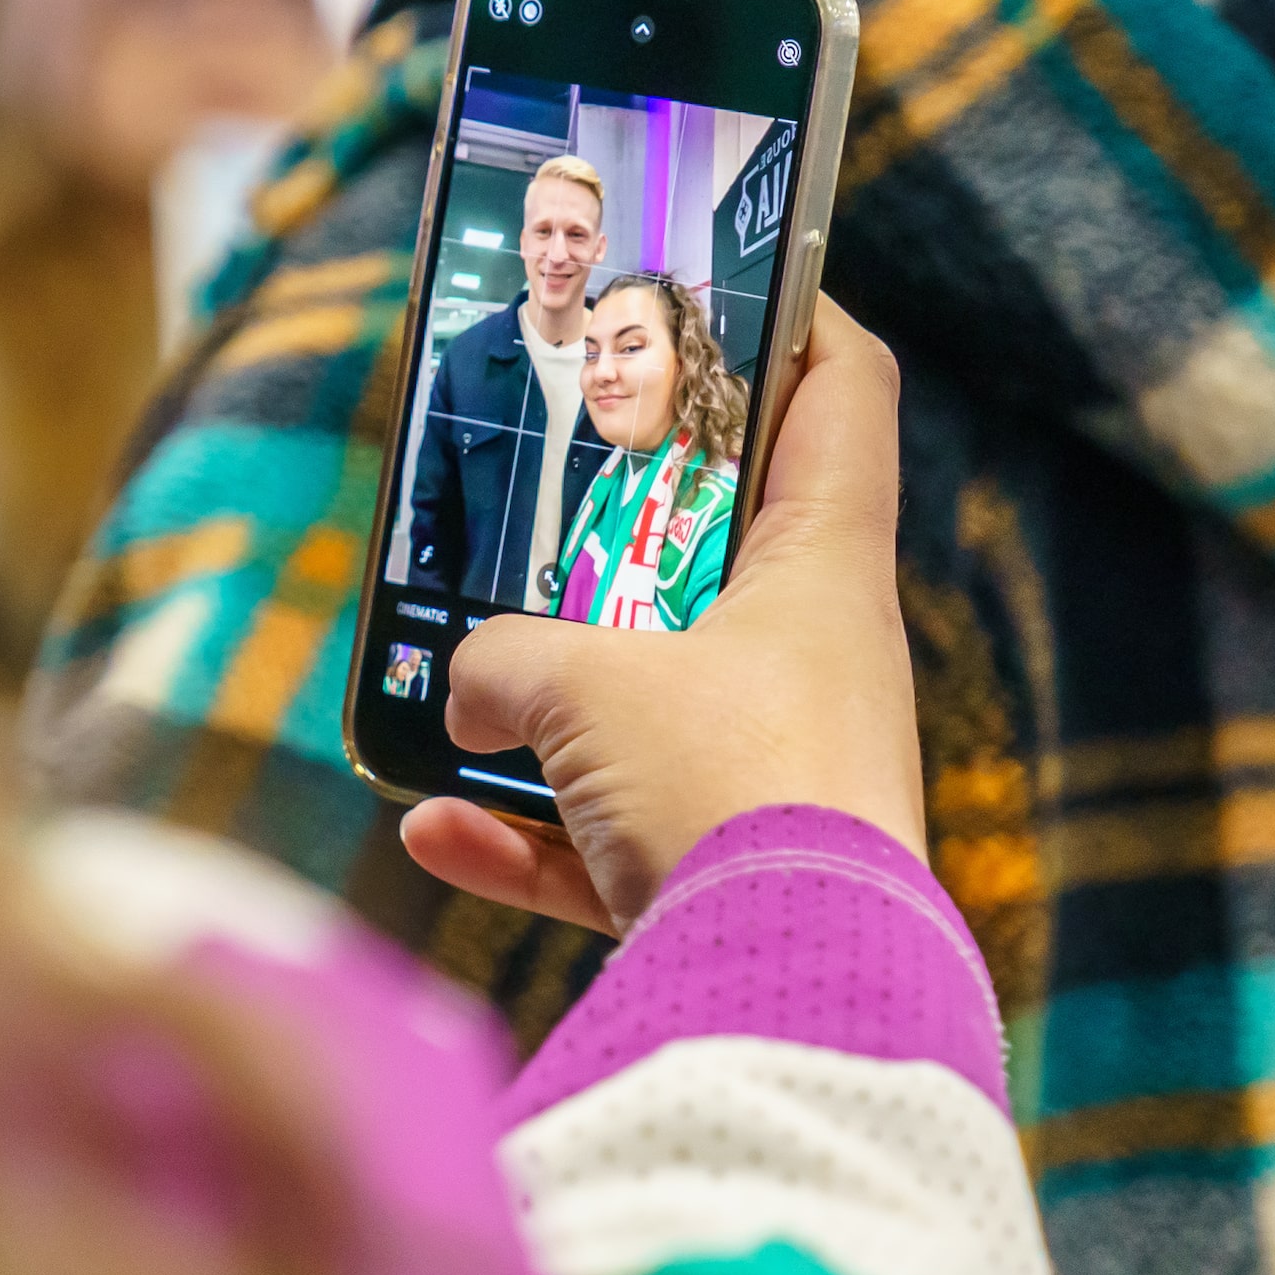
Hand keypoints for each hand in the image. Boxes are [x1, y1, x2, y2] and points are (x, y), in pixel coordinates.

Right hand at [401, 296, 922, 936]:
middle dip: (627, 522)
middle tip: (545, 481)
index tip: (727, 280)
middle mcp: (816, 660)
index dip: (792, 317)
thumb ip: (503, 658)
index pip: (840, 391)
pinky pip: (617, 837)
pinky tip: (433, 827)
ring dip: (554, 700)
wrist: (789, 994)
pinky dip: (531, 834)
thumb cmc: (722, 786)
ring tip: (461, 688)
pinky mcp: (736, 878)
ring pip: (660, 701)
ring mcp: (779, 772)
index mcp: (824, 568)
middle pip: (727, 548)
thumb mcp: (582, 682)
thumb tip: (467, 687)